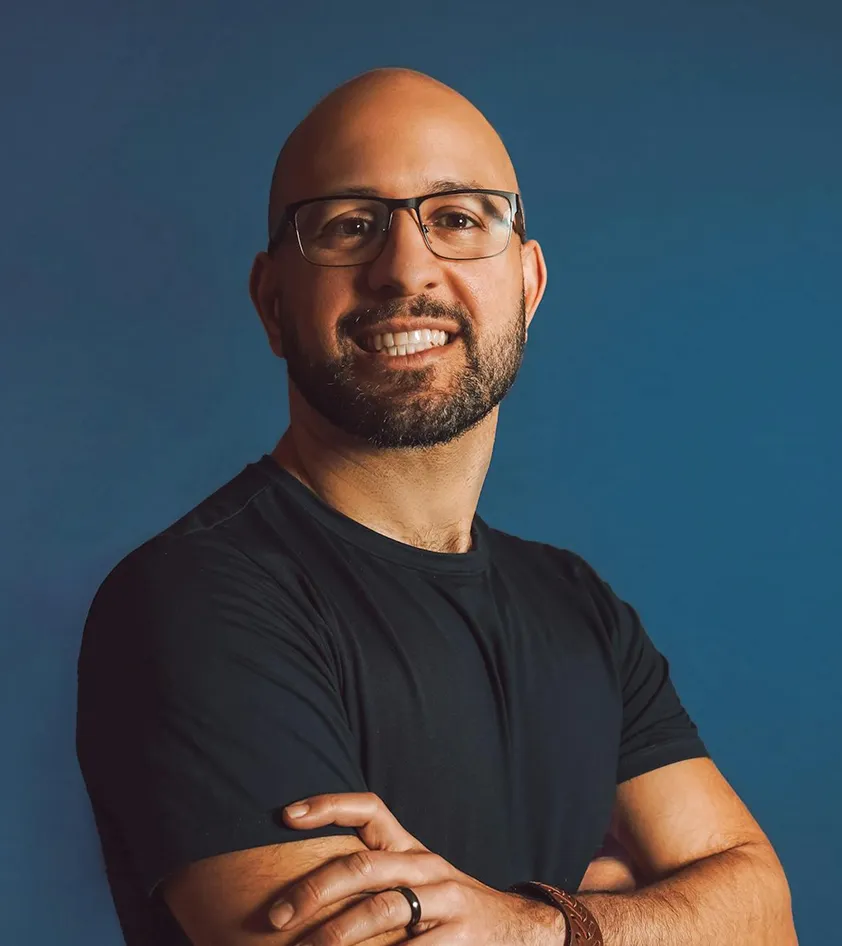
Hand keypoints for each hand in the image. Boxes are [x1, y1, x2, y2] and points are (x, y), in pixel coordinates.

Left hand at [269, 791, 567, 944]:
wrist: (517, 929)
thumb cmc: (446, 906)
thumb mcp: (414, 879)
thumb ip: (371, 877)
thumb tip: (300, 893)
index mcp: (409, 848)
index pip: (368, 809)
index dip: (328, 805)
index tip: (286, 815)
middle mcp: (425, 866)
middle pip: (363, 867)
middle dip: (314, 890)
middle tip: (276, 916)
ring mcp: (445, 901)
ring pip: (381, 909)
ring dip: (336, 934)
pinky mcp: (459, 938)